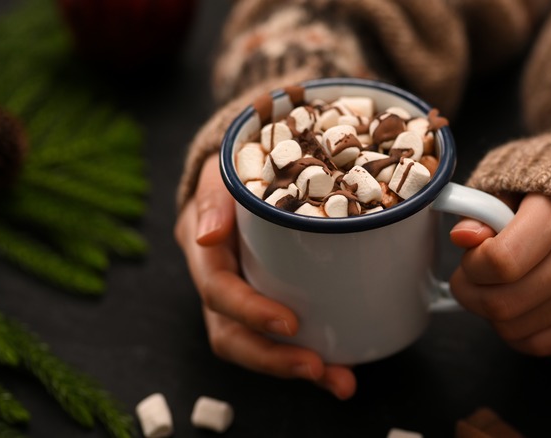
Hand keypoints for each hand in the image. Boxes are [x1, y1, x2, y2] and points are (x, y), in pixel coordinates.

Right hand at [174, 155, 355, 398]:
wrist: (252, 163)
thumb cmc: (240, 164)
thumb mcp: (225, 169)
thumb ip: (215, 195)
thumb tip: (207, 235)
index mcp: (207, 252)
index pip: (219, 293)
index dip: (250, 313)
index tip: (290, 324)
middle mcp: (220, 281)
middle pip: (233, 337)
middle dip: (275, 361)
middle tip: (320, 370)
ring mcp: (244, 295)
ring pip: (258, 346)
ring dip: (297, 369)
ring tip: (341, 381)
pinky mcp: (270, 298)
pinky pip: (284, 336)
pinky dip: (312, 356)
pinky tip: (344, 365)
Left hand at [449, 193, 550, 356]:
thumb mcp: (514, 187)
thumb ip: (484, 210)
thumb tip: (463, 236)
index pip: (501, 260)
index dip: (473, 266)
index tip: (471, 256)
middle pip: (504, 303)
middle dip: (472, 294)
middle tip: (471, 278)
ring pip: (517, 328)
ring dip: (491, 314)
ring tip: (496, 287)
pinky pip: (542, 344)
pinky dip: (517, 332)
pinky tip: (516, 307)